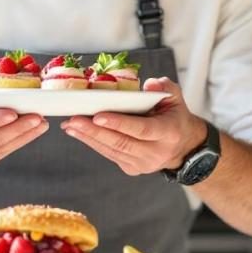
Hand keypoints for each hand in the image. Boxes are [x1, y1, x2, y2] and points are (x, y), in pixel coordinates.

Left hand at [60, 77, 207, 175]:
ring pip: (112, 150)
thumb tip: (149, 84)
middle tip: (74, 119)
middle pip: (121, 142)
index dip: (119, 123)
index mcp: (168, 132)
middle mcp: (155, 152)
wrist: (181, 146)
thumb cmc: (174, 116)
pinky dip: (92, 143)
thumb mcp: (175, 98)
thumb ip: (164, 88)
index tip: (98, 115)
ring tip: (70, 125)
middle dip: (94, 131)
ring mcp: (143, 163)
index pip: (142, 129)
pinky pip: (109, 154)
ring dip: (88, 137)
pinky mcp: (131, 168)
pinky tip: (77, 132)